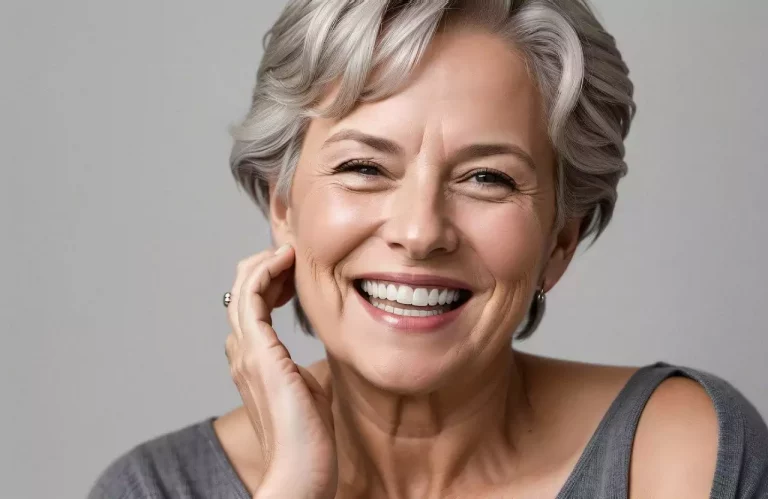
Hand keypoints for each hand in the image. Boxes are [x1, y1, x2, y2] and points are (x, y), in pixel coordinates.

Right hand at [224, 245, 336, 498]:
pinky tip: (287, 261)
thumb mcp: (312, 389)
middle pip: (241, 293)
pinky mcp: (259, 352)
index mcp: (254, 362)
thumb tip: (330, 351)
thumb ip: (311, 366)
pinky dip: (264, 271)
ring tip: (291, 249)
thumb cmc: (309, 438)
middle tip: (294, 253)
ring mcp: (247, 353)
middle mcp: (243, 354)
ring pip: (241, 289)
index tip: (296, 270)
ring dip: (264, 262)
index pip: (252, 308)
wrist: (301, 469)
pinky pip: (250, 297)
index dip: (270, 282)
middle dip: (265, 265)